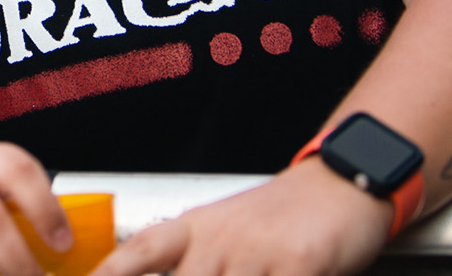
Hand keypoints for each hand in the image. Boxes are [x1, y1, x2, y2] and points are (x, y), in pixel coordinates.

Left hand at [94, 159, 390, 275]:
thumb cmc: (279, 218)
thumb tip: (144, 270)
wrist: (339, 184)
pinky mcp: (301, 264)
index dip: (111, 271)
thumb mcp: (225, 231)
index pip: (141, 252)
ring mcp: (259, 252)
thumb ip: (190, 260)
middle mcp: (221, 240)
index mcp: (196, 229)